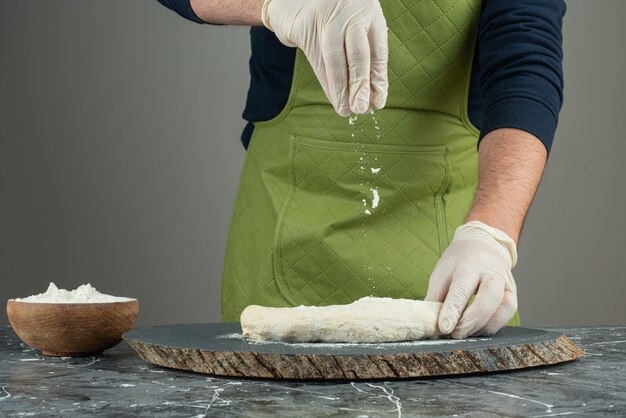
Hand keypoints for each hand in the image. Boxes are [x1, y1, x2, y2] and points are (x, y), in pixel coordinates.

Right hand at [261, 0, 388, 115]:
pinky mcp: (304, 25)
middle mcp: (349, 12)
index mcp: (368, 11)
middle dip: (360, 86)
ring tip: (345, 109)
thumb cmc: (331, 17)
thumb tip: (372, 95)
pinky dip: (326, 82)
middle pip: (358, 55)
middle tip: (362, 109)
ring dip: (340, 89)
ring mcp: (325, 17)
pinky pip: (316, 60)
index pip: (377, 50)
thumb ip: (363, 53)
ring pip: (335, 60)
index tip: (378, 101)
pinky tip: (333, 96)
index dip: (378, 79)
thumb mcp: (354, 25)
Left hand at [425, 221, 517, 338]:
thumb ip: (436, 298)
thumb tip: (429, 324)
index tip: (444, 328)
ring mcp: (506, 283)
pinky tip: (477, 330)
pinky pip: (508, 314)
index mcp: (469, 264)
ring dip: (483, 326)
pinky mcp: (513, 293)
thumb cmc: (458, 262)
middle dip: (471, 321)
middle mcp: (492, 272)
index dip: (453, 310)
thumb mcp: (441, 273)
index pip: (462, 289)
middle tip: (455, 334)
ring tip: (465, 333)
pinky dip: (493, 326)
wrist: (483, 245)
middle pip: (488, 299)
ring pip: (504, 308)